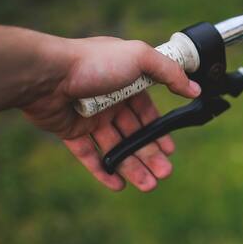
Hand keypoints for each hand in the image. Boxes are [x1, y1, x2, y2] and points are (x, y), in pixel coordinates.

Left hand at [20, 36, 200, 191]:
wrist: (47, 74)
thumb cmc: (94, 62)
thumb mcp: (141, 58)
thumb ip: (170, 73)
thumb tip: (195, 88)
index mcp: (126, 82)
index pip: (147, 111)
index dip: (159, 131)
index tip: (169, 150)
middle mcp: (110, 100)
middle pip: (134, 133)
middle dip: (150, 155)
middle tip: (164, 174)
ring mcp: (90, 117)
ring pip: (116, 147)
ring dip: (132, 166)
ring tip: (148, 185)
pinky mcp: (71, 130)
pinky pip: (89, 155)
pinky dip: (103, 170)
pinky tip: (118, 185)